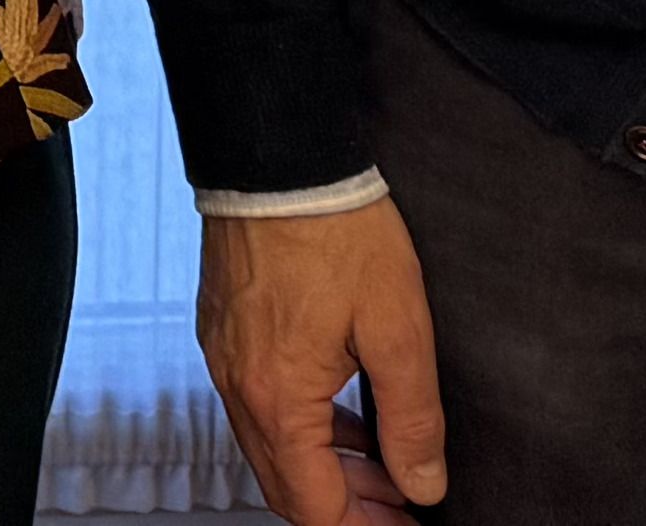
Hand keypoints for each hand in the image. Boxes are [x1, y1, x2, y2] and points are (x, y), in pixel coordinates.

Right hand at [198, 201, 447, 520]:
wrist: (277, 155)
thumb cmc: (334, 228)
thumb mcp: (398, 327)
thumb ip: (412, 417)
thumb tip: (422, 483)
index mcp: (278, 398)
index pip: (313, 505)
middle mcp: (238, 385)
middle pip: (285, 485)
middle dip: (346, 507)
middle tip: (401, 507)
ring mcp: (223, 356)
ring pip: (270, 445)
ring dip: (325, 467)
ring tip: (383, 464)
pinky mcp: (224, 328)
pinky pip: (259, 402)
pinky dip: (302, 425)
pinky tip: (343, 411)